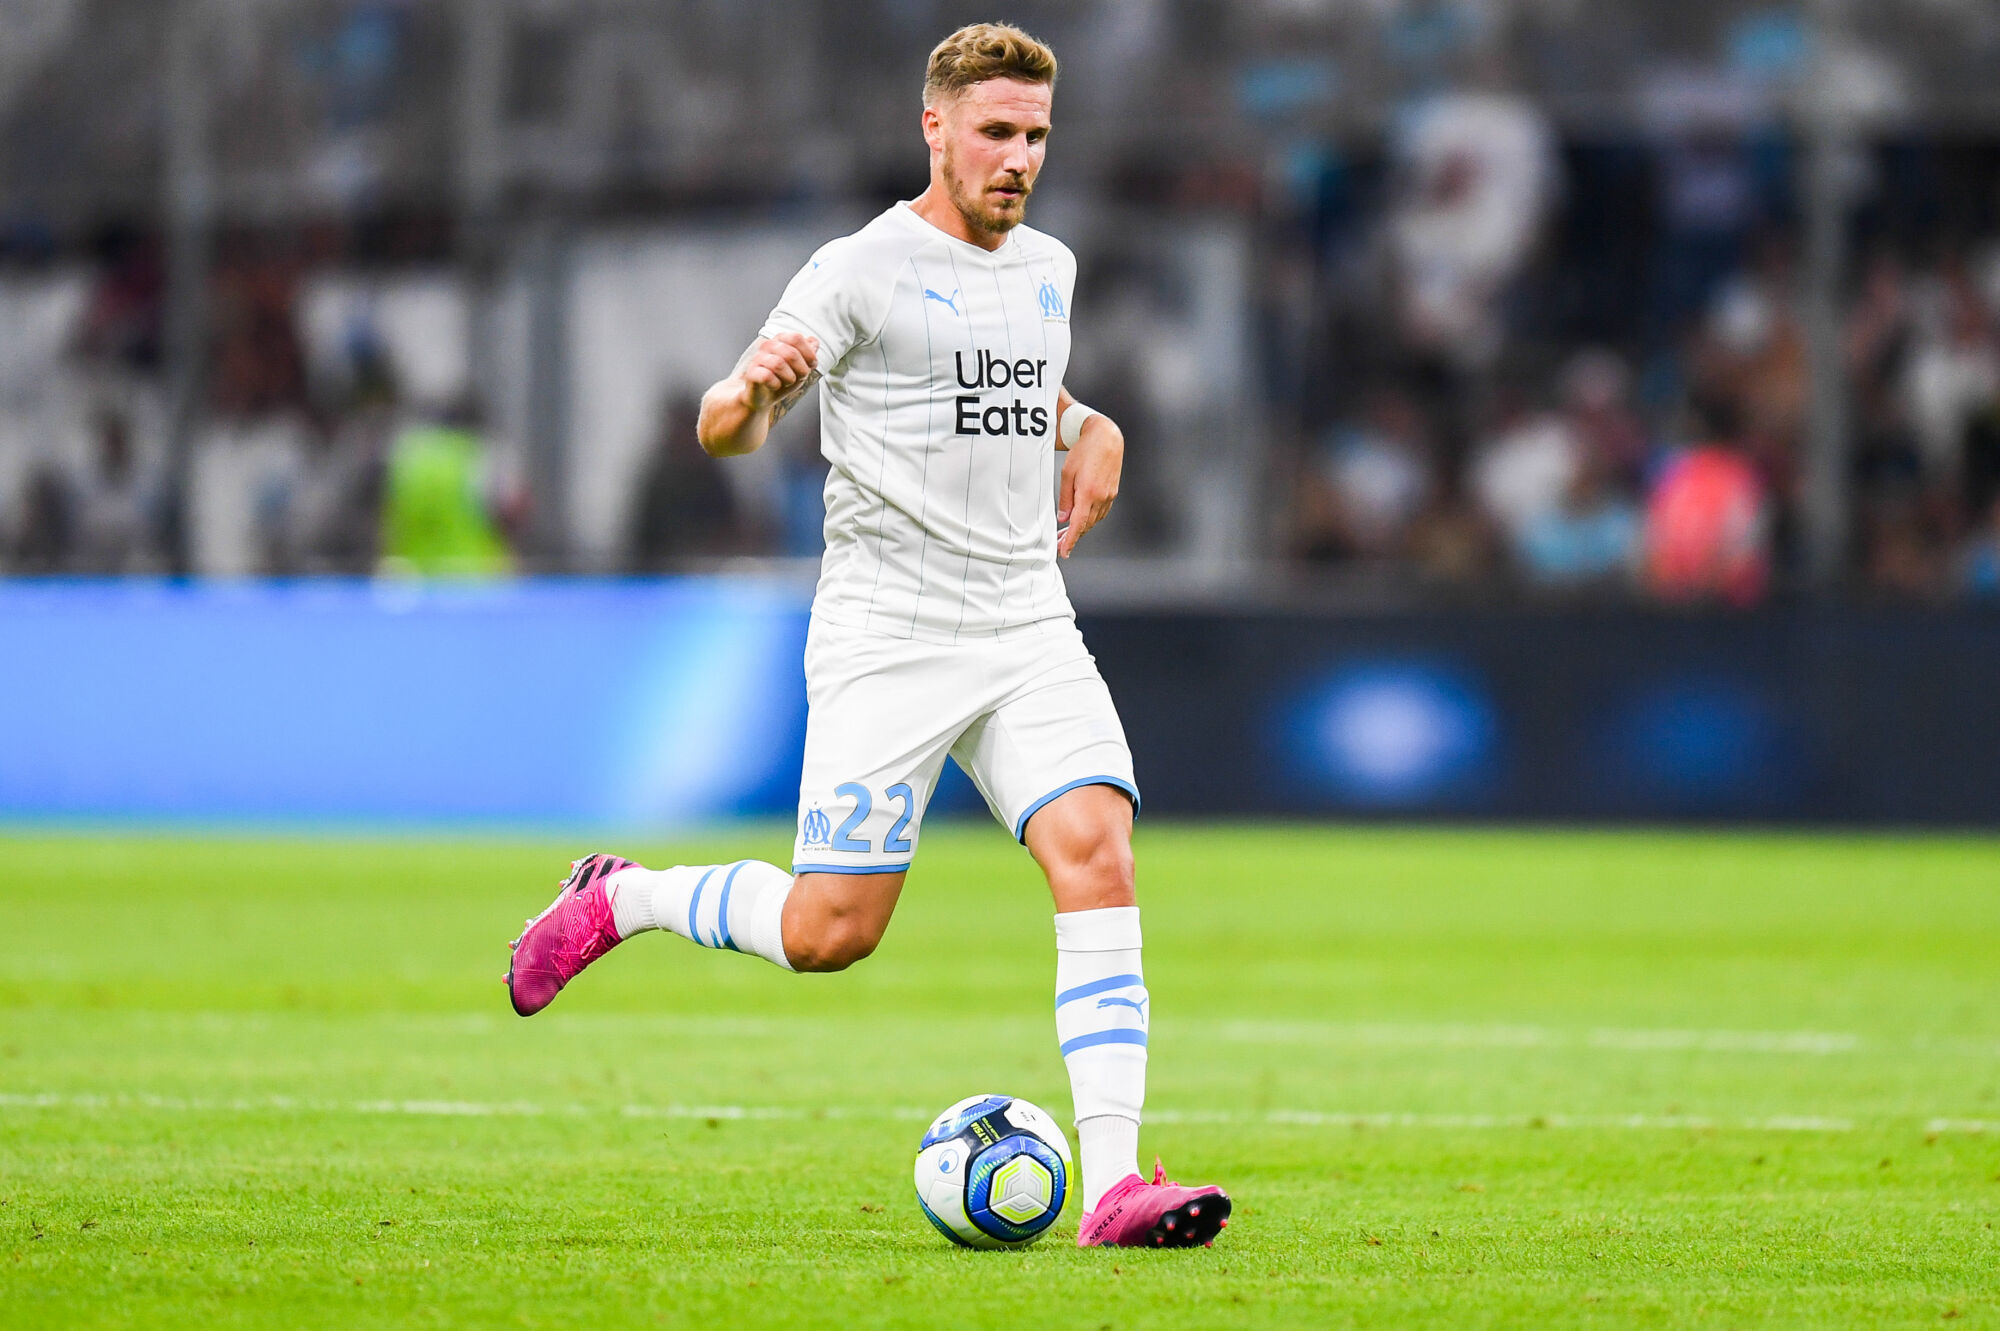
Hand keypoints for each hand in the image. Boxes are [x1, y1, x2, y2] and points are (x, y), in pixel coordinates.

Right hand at [736, 332, 818, 410]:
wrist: (764, 397)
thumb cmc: (782, 379)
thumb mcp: (801, 367)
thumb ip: (808, 353)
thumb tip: (814, 341)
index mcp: (780, 340)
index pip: (796, 338)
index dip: (808, 354)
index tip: (810, 365)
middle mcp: (768, 345)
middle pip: (791, 353)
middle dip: (801, 370)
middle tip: (798, 378)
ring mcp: (758, 358)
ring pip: (778, 364)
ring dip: (789, 378)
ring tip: (787, 382)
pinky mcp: (751, 372)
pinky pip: (767, 376)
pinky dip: (776, 384)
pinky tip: (775, 386)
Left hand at [1056, 416, 1122, 557]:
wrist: (1106, 437)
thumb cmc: (1084, 451)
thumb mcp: (1067, 473)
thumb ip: (1066, 498)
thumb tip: (1063, 518)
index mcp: (1088, 493)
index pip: (1079, 524)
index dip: (1071, 541)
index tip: (1064, 552)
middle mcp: (1101, 497)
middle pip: (1087, 525)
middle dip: (1073, 537)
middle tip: (1060, 545)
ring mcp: (1109, 496)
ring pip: (1094, 520)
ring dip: (1082, 529)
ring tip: (1067, 534)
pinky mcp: (1112, 492)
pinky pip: (1101, 512)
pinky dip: (1090, 519)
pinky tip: (1082, 519)